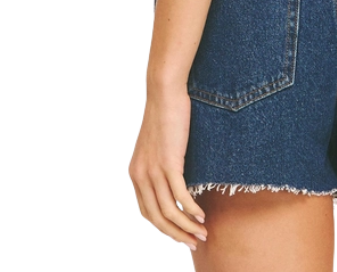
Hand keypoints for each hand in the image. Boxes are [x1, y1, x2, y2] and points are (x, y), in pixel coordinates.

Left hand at [128, 88, 207, 250]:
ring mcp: (153, 171)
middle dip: (176, 235)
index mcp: (134, 175)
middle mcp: (140, 177)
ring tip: (202, 233)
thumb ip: (156, 165)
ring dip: (186, 227)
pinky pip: (179, 196)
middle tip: (193, 243)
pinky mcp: (169, 163)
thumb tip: (170, 179)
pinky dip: (190, 209)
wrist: (163, 93)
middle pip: (157, 219)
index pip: (146, 214)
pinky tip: (201, 214)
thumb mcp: (153, 146)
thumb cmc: (163, 115)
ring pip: (168, 212)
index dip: (164, 228)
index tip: (180, 234)